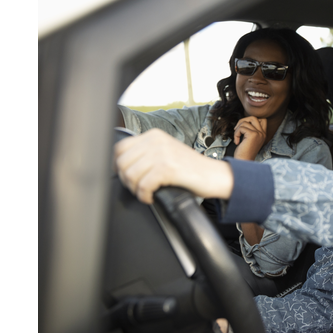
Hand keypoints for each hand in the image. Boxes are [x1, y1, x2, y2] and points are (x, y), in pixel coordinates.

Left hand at [114, 129, 233, 203]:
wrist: (215, 175)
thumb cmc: (191, 169)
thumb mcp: (166, 152)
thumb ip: (146, 153)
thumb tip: (121, 165)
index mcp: (154, 135)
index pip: (120, 148)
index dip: (117, 165)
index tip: (125, 176)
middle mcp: (156, 141)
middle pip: (122, 163)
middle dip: (126, 180)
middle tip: (138, 188)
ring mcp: (162, 153)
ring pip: (130, 175)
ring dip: (135, 189)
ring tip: (146, 192)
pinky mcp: (168, 168)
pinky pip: (143, 186)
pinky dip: (144, 196)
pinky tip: (152, 197)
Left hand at [232, 116, 267, 159]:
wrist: (244, 161)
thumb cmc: (245, 152)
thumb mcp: (250, 139)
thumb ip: (251, 130)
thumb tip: (244, 121)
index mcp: (263, 134)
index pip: (262, 119)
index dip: (251, 120)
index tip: (243, 127)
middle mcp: (262, 133)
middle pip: (253, 117)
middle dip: (242, 120)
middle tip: (237, 129)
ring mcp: (258, 133)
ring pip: (245, 122)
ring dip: (237, 129)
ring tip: (237, 137)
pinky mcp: (252, 135)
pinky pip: (241, 128)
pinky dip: (236, 134)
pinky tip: (237, 141)